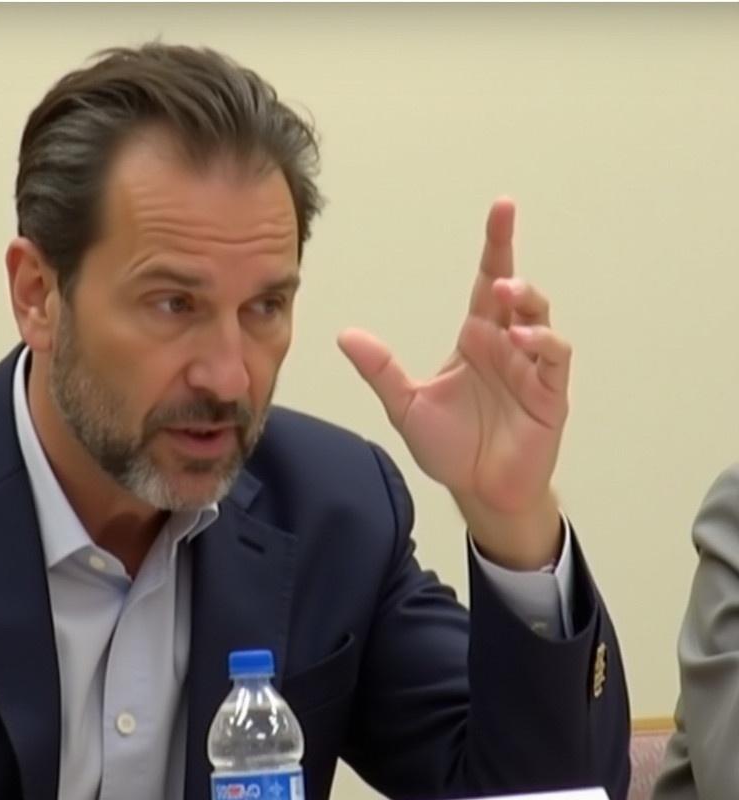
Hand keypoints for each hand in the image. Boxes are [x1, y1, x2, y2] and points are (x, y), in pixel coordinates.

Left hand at [338, 198, 566, 568]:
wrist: (480, 491)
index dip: (496, 245)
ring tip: (506, 293)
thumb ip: (380, 369)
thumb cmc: (452, 447)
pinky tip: (519, 338)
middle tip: (501, 227)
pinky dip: (541, 342)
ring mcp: (531, 368)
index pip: (486, 282)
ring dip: (526, 299)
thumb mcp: (406, 404)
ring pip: (539, 316)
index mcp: (476, 339)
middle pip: (516, 289)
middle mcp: (506, 345)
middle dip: (512, 255)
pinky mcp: (549, 394)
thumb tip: (346, 335)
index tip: (501, 208)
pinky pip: (553, 357)